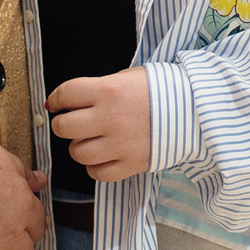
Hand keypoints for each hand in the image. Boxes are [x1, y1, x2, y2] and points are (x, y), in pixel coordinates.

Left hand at [47, 66, 150, 182]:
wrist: (194, 109)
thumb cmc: (159, 89)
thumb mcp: (127, 77)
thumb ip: (98, 88)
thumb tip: (68, 101)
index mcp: (108, 90)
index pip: (65, 95)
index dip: (56, 100)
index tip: (56, 104)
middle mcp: (109, 118)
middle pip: (64, 127)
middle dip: (65, 124)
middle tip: (74, 122)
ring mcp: (119, 144)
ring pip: (78, 153)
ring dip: (80, 146)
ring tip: (92, 139)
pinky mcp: (130, 164)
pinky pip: (97, 173)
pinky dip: (95, 167)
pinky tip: (104, 155)